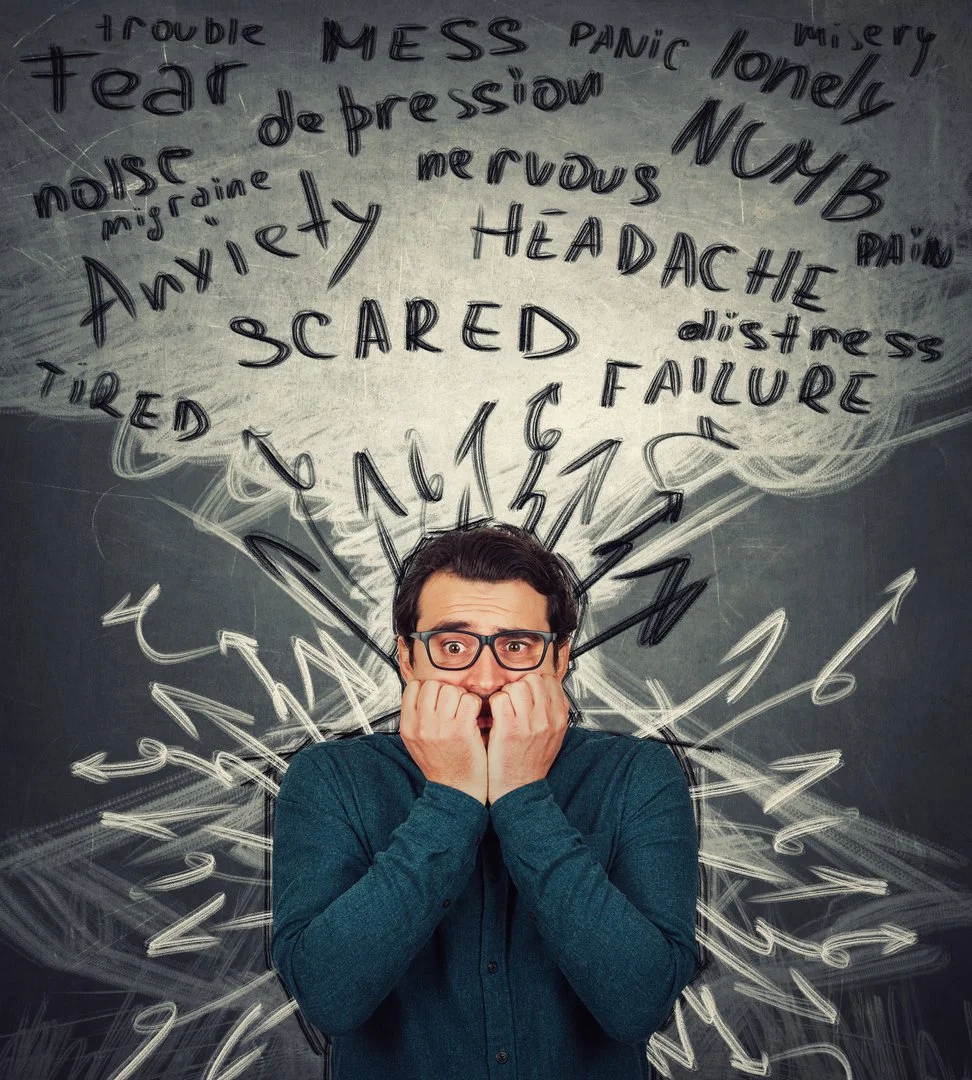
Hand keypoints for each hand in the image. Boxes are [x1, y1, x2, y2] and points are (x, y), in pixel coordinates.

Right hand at [400, 679, 487, 803]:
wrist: (456, 791)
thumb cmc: (439, 765)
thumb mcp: (415, 743)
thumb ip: (415, 718)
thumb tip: (420, 692)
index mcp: (408, 726)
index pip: (413, 688)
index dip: (428, 689)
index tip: (437, 699)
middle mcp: (422, 725)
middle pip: (433, 685)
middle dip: (445, 690)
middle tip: (452, 704)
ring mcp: (442, 727)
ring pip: (451, 690)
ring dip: (461, 697)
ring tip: (463, 711)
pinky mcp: (462, 730)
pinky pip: (469, 700)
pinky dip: (474, 704)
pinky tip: (473, 715)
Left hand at [486, 673, 569, 804]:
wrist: (520, 790)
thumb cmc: (532, 764)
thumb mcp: (554, 737)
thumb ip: (552, 712)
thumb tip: (546, 690)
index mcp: (559, 718)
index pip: (550, 681)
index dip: (536, 682)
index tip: (528, 690)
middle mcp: (546, 718)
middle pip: (533, 679)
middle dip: (520, 685)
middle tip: (514, 699)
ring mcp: (527, 723)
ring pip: (516, 686)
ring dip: (506, 693)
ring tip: (505, 707)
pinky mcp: (508, 729)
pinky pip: (499, 699)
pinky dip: (494, 703)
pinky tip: (495, 714)